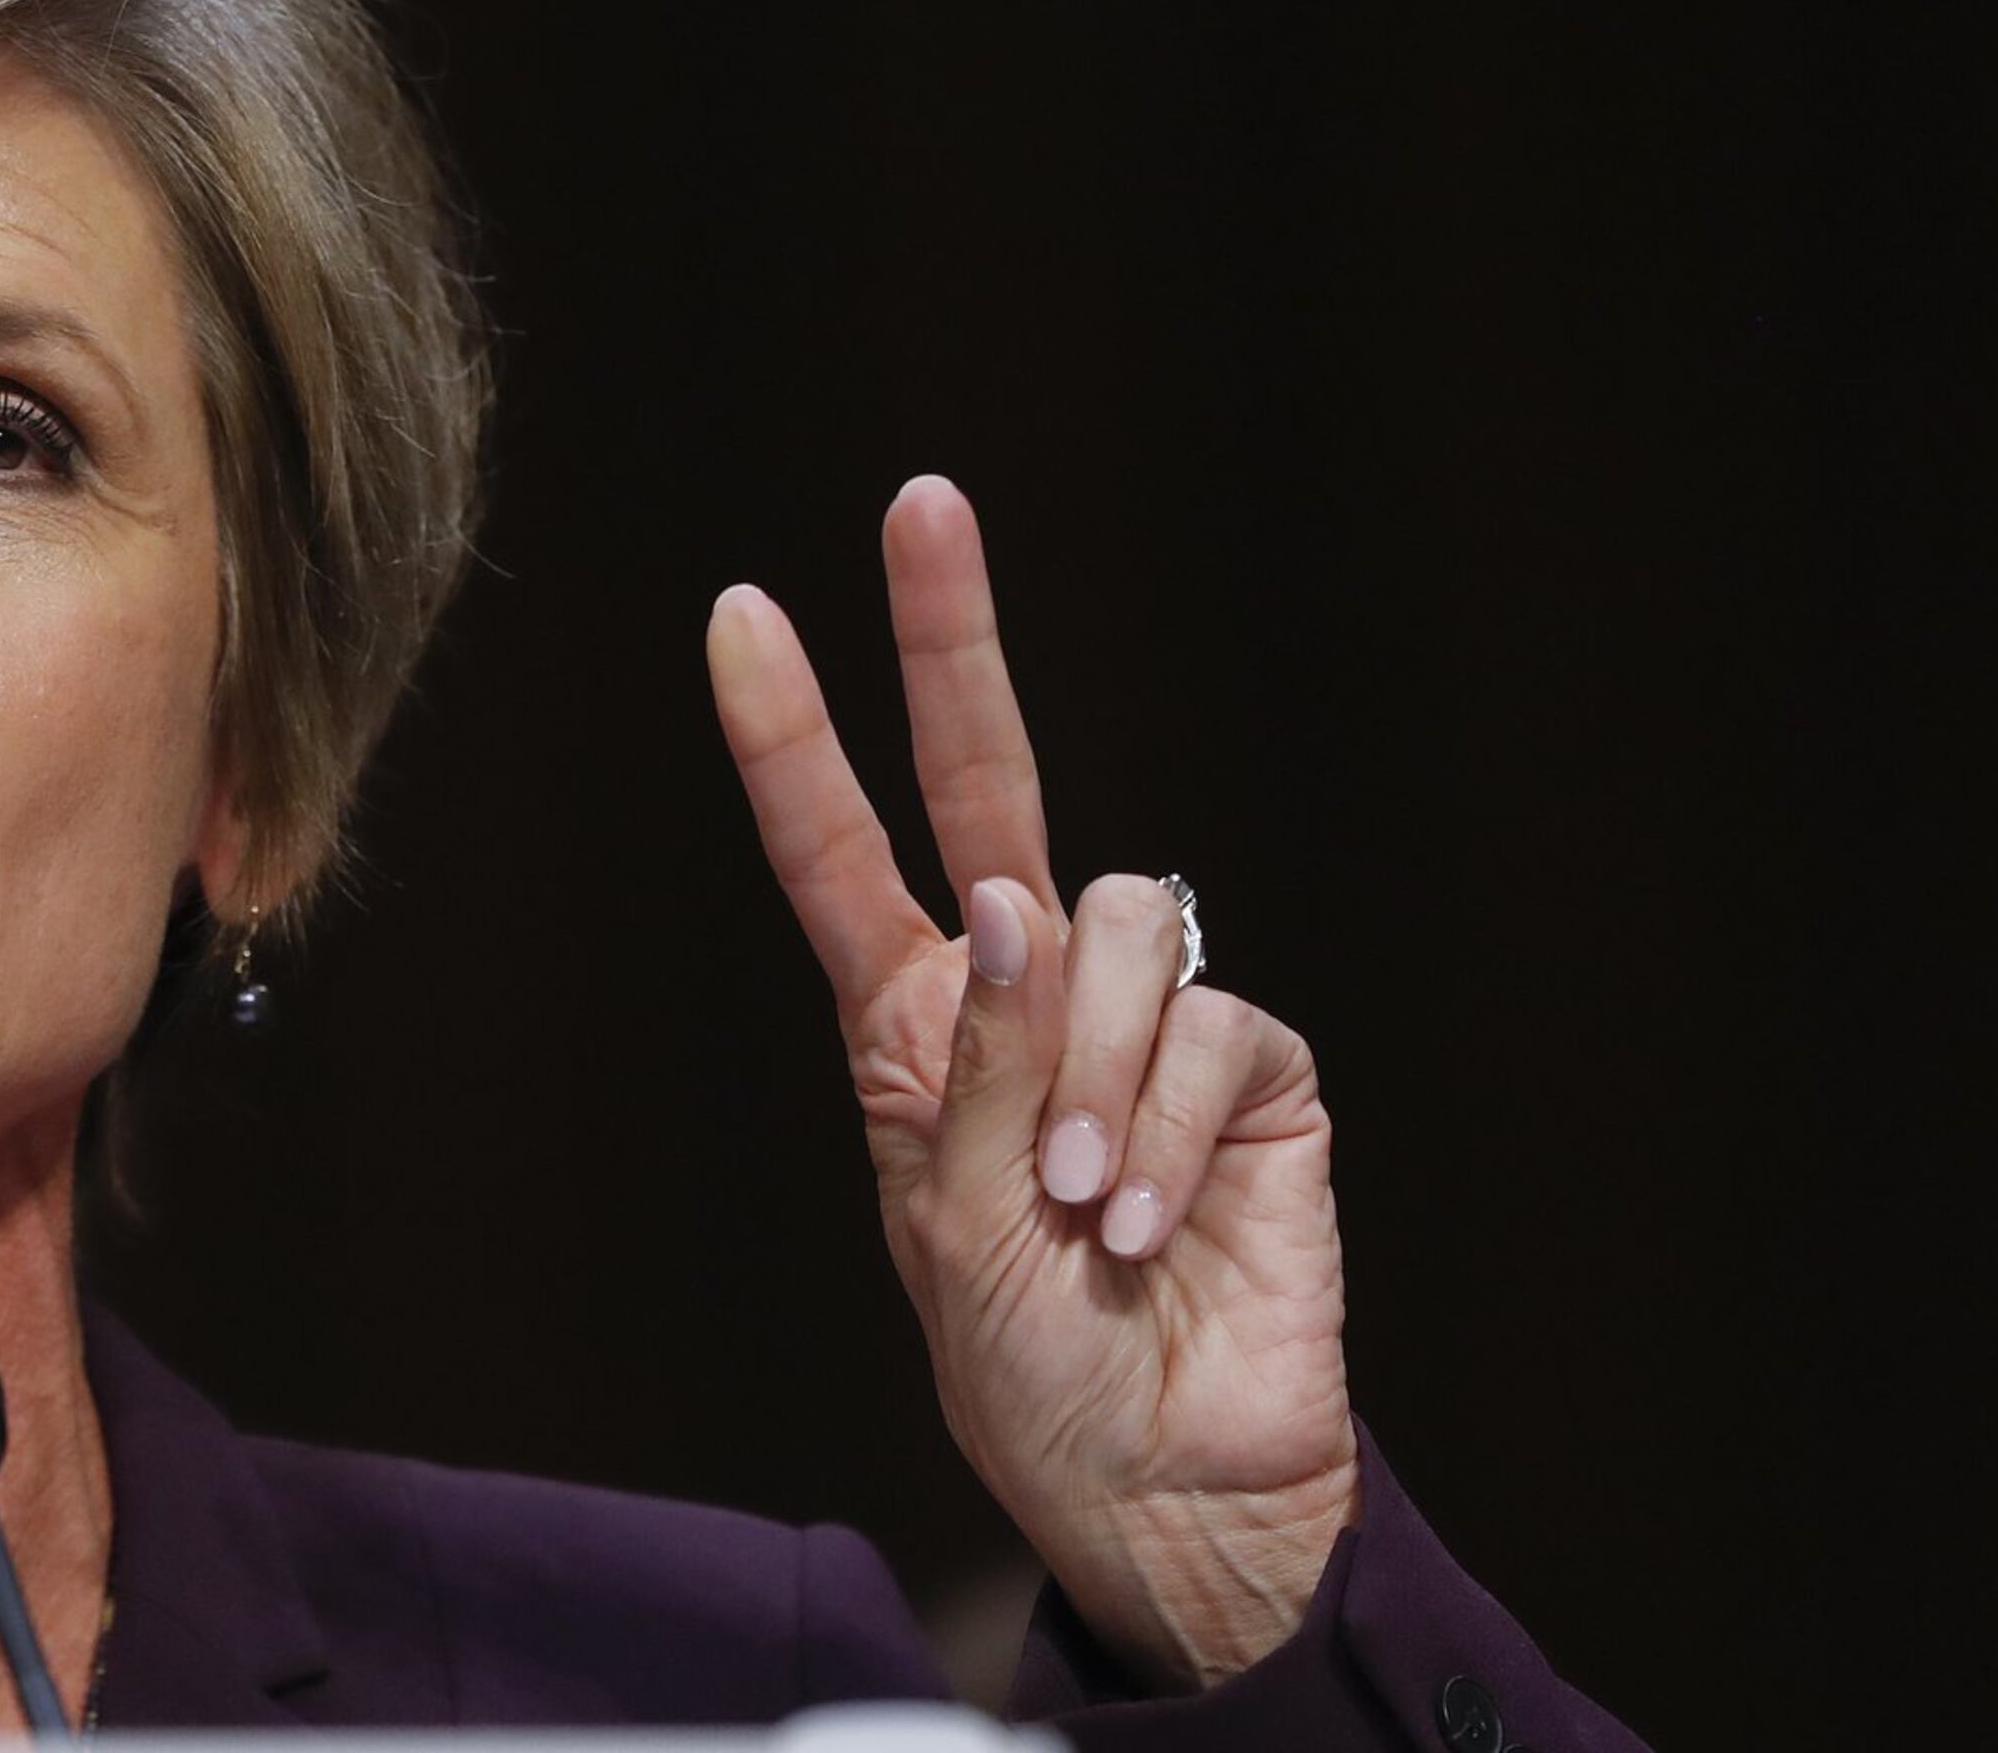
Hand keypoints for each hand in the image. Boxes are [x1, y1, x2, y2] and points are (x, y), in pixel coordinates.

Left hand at [704, 476, 1358, 1687]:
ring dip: (1086, 1069)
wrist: (1166, 1490)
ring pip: (1115, 927)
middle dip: (955, 642)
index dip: (793, 740)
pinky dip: (1169, 1128)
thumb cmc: (1030, 1374)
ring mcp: (1143, 1025)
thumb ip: (978, 1064)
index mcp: (917, 1028)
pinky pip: (1212, 1028)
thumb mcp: (949, 1229)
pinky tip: (1146, 1225)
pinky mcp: (1257, 1073)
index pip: (844, 855)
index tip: (740, 613)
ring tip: (1076, 1203)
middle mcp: (1027, 997)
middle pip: (994, 783)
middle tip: (922, 506)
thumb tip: (1020, 905)